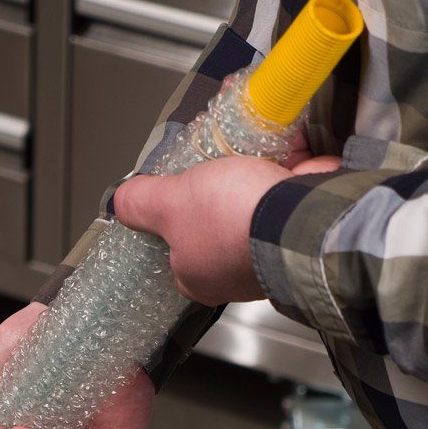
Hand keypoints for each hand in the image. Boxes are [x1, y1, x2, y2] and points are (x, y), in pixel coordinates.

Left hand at [112, 152, 342, 305]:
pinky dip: (294, 174)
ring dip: (259, 178)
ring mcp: (273, 253)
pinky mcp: (307, 230)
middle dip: (221, 192)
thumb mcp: (170, 203)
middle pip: (218, 226)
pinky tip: (290, 152)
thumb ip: (142, 202)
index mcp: (198, 278)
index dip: (174, 221)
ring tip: (254, 150)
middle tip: (217, 167)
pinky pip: (295, 197)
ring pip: (259, 210)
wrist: (302, 217)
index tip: (178, 195)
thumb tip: (120, 203)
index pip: (176, 252)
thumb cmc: (232, 220)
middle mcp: (236, 274)